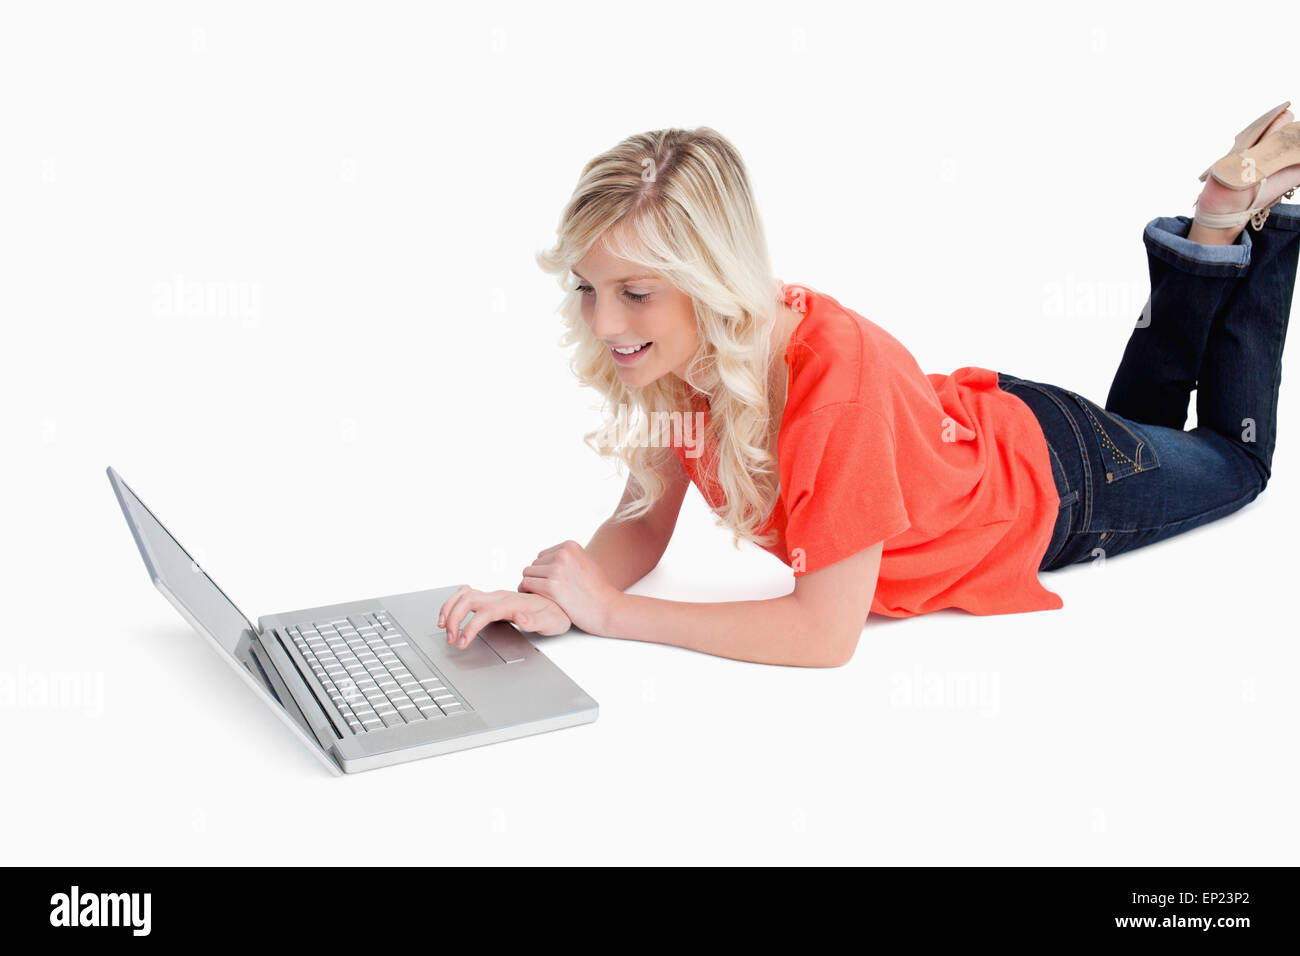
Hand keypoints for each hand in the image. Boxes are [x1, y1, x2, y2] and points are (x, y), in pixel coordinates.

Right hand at [438, 587, 571, 648]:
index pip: (484, 612)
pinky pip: (468, 596)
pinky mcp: (492, 600)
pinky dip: (454, 604)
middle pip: (468, 599)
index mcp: (512, 603)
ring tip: (443, 627)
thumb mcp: (550, 622)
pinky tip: (451, 615)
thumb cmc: (556, 614)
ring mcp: (495, 597)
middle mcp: (501, 597)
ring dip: (450, 609)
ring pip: (464, 595)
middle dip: (453, 618)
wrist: (560, 604)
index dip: (470, 627)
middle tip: (450, 638)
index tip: (462, 642)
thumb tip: (519, 617)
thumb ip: (534, 620)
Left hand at [518, 540, 619, 634]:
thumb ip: (567, 557)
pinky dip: (529, 592)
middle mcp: (563, 554)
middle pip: (534, 564)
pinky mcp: (551, 586)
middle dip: (540, 578)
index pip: (542, 556)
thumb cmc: (597, 590)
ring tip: (550, 596)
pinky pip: (526, 585)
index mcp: (570, 546)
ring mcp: (557, 569)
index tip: (558, 583)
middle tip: (554, 592)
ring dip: (534, 586)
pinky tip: (542, 599)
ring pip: (527, 574)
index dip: (546, 572)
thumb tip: (545, 559)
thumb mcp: (584, 562)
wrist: (607, 608)